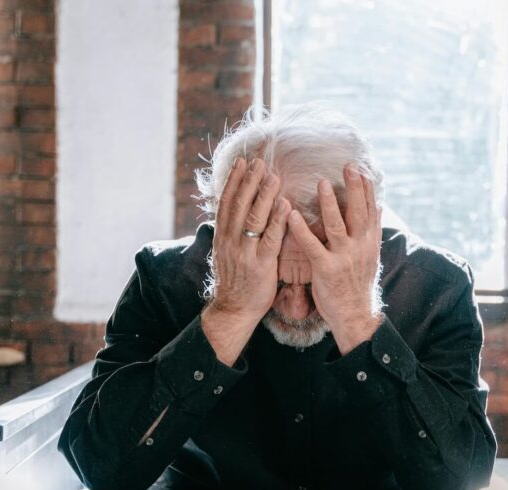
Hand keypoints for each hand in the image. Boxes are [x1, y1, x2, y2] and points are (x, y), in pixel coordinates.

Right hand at [202, 157, 289, 365]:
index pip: (226, 202)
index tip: (242, 162)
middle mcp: (230, 241)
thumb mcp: (228, 252)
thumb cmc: (236, 280)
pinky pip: (270, 238)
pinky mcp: (260, 265)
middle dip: (249, 181)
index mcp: (222, 236)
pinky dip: (277, 220)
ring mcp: (244, 252)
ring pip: (252, 218)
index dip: (234, 180)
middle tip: (259, 161)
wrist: (234, 310)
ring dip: (263, 195)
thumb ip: (233, 231)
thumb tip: (237, 210)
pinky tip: (285, 205)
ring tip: (273, 176)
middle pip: (238, 204)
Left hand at [287, 163, 383, 353]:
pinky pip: (313, 246)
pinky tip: (291, 214)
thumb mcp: (370, 255)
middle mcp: (360, 246)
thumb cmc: (357, 284)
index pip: (370, 209)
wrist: (354, 315)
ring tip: (321, 183)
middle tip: (348, 166)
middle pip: (358, 212)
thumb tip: (377, 206)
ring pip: (337, 225)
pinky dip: (302, 229)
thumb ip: (371, 230)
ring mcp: (344, 257)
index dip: (366, 188)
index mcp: (370, 242)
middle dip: (354, 187)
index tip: (360, 169)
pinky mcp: (326, 269)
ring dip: (329, 203)